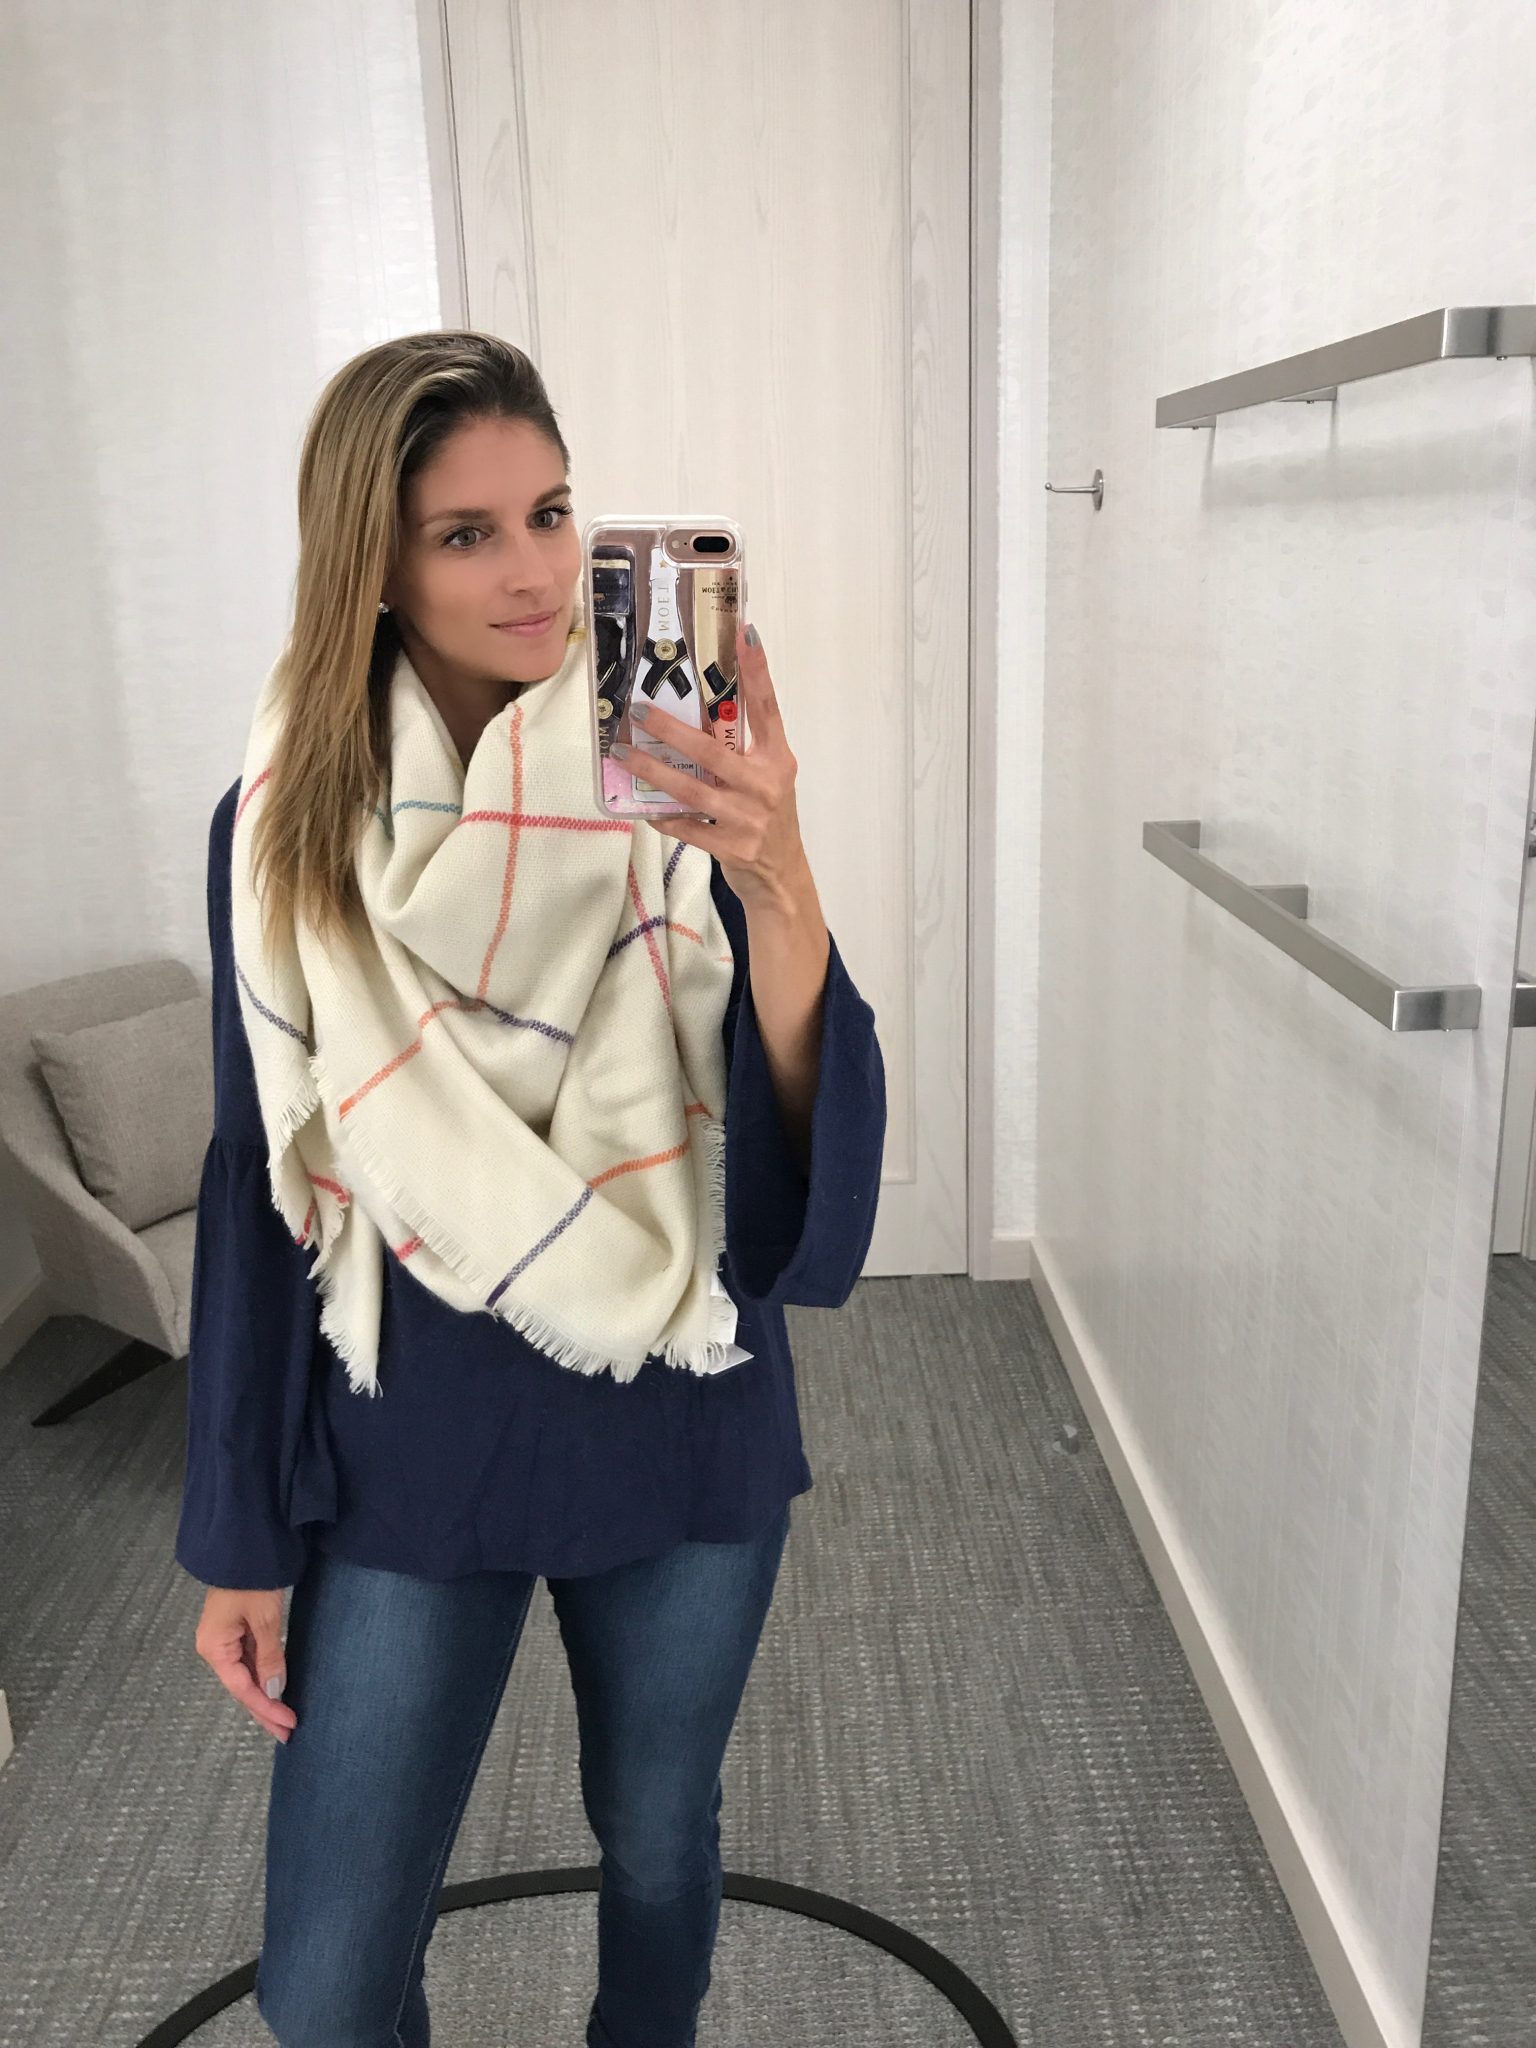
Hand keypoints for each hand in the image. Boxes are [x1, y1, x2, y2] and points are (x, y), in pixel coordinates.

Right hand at [195, 1586, 297, 1742]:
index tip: (288, 1723)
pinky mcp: (234, 1631)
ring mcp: (223, 1640)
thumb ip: (270, 1657)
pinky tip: (275, 1691)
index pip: (242, 1688)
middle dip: (265, 1710)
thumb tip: (275, 1691)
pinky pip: (248, 1661)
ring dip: (265, 1696)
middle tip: (287, 1732)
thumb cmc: (251, 1579)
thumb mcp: (265, 1619)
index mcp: (214, 1647)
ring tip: (284, 1718)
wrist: (245, 1547)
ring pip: (245, 1677)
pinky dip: (263, 1677)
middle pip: (241, 1687)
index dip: (266, 1707)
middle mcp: (214, 1648)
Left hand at [614, 624, 810, 909]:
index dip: (757, 670)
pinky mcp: (732, 847)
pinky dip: (663, 816)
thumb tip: (692, 716)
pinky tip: (643, 807)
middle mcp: (766, 784)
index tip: (744, 633)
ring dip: (653, 771)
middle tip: (639, 711)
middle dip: (671, 730)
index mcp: (777, 759)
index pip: (767, 707)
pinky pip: (686, 827)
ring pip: (691, 790)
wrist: (781, 877)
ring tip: (624, 755)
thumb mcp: (766, 779)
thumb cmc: (767, 818)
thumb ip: (741, 751)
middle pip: (712, 751)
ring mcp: (749, 818)